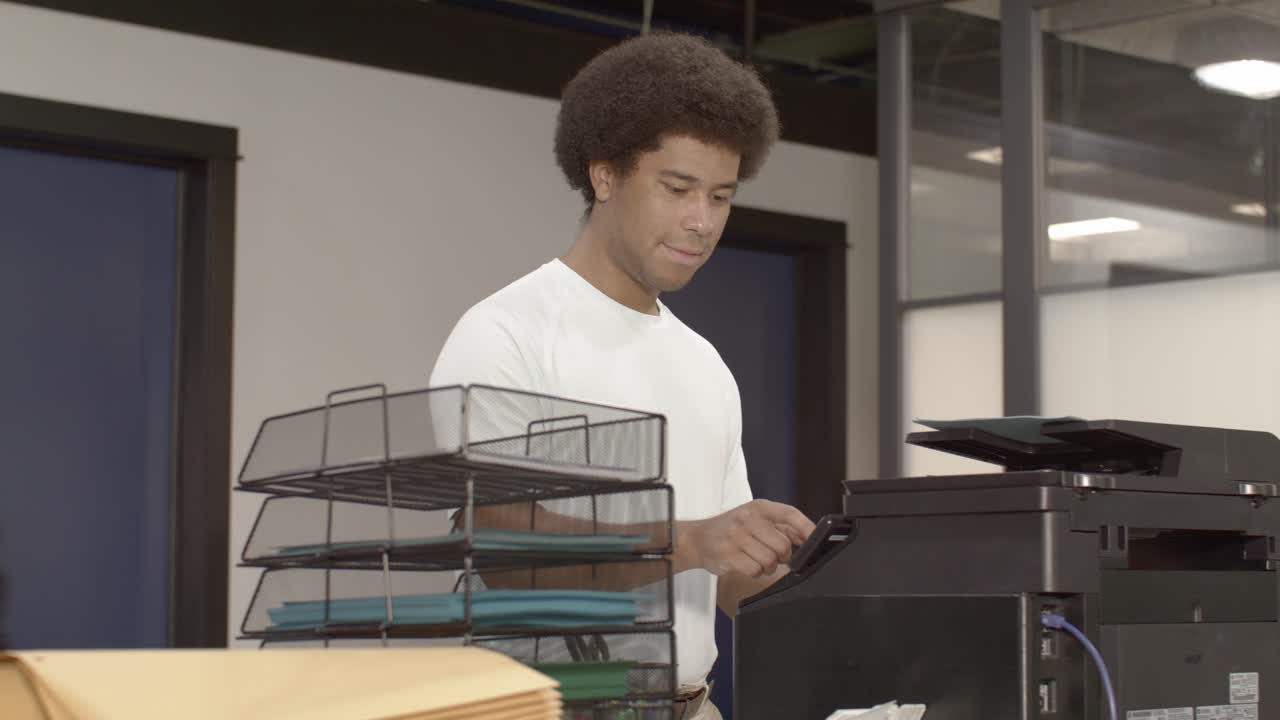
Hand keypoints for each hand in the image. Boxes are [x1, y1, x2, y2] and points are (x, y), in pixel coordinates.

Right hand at [679, 500, 816, 577]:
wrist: (697, 538)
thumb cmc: (730, 529)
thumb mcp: (754, 519)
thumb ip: (781, 525)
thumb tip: (806, 535)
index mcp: (758, 507)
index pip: (790, 514)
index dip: (806, 528)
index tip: (814, 539)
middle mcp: (747, 518)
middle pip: (783, 545)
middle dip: (782, 557)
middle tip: (772, 556)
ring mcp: (736, 536)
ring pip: (770, 560)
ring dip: (768, 567)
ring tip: (757, 561)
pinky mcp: (727, 554)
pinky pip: (754, 570)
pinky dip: (754, 572)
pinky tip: (746, 565)